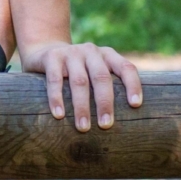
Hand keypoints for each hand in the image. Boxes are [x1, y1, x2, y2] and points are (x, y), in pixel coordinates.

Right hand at [21, 42, 141, 131]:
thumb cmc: (78, 72)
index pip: (126, 67)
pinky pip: (55, 80)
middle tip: (106, 125)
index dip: (132, 85)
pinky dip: (57, 98)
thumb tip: (125, 124)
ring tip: (83, 128)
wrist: (45, 51)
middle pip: (101, 77)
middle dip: (105, 103)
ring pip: (79, 82)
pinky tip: (59, 115)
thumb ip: (108, 88)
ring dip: (82, 107)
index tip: (135, 105)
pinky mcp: (52, 57)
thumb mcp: (95, 72)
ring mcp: (71, 53)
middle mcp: (91, 51)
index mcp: (108, 55)